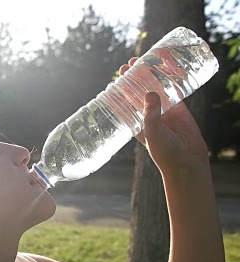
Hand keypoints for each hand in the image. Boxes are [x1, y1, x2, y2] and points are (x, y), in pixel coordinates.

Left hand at [119, 57, 209, 173]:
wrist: (187, 159)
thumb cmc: (165, 151)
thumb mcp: (153, 133)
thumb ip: (150, 115)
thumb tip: (149, 93)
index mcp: (135, 121)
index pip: (123, 102)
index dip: (119, 90)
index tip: (115, 79)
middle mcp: (147, 113)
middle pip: (137, 91)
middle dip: (133, 77)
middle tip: (130, 63)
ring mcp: (162, 108)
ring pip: (155, 87)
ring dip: (150, 73)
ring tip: (146, 59)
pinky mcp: (178, 106)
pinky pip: (173, 89)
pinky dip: (171, 77)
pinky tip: (168, 65)